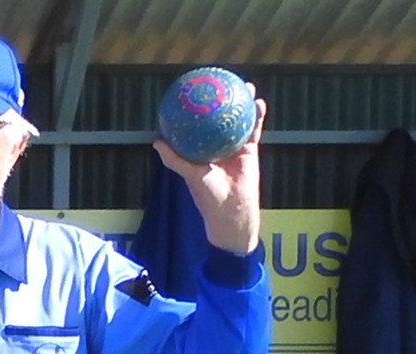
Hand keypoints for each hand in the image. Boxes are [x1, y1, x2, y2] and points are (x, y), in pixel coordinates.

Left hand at [153, 92, 264, 254]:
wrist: (232, 209)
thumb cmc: (207, 195)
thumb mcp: (189, 174)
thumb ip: (174, 159)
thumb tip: (157, 141)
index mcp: (200, 150)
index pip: (196, 126)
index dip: (196, 110)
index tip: (193, 93)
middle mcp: (216, 145)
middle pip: (218, 119)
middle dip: (220, 101)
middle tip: (220, 82)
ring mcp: (233, 146)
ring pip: (238, 120)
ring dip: (241, 103)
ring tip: (244, 86)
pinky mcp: (250, 150)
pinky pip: (254, 129)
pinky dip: (257, 116)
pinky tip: (258, 102)